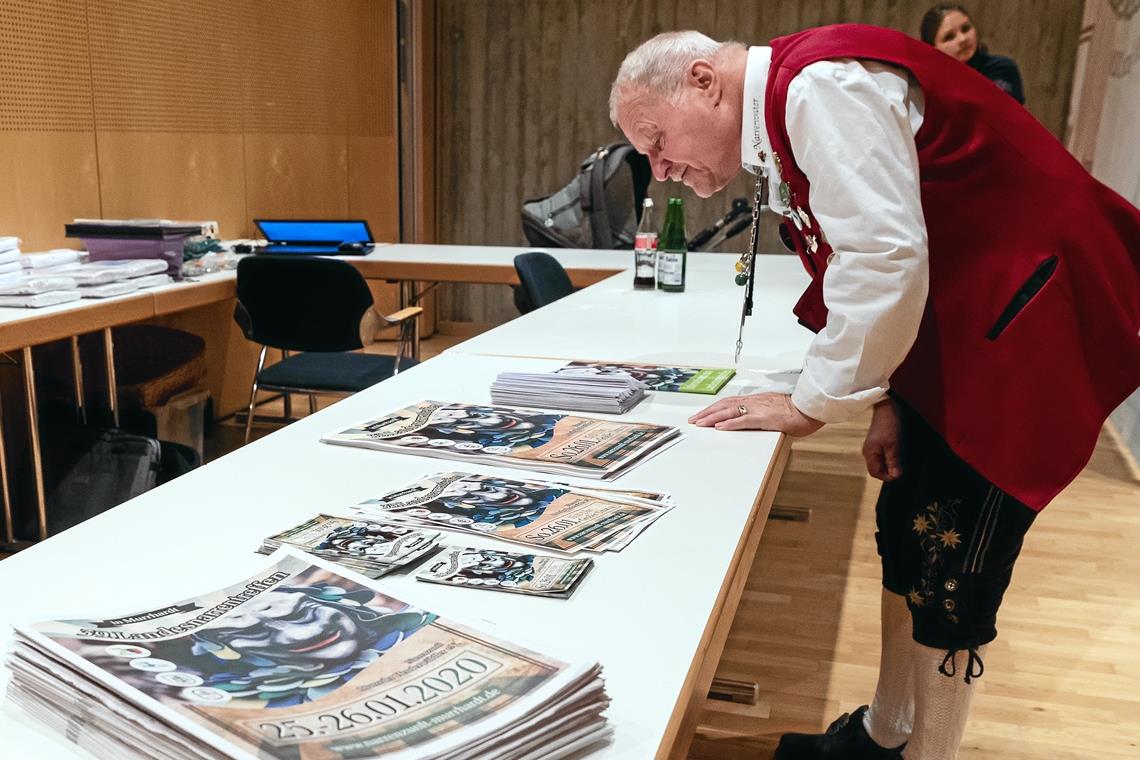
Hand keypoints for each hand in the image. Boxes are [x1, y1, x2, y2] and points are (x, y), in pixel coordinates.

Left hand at [688, 393, 823, 436]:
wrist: (809, 408)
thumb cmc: (796, 410)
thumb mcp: (774, 409)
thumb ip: (761, 412)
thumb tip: (751, 419)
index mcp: (755, 400)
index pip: (729, 402)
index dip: (714, 408)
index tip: (702, 414)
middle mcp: (753, 402)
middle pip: (724, 405)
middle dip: (707, 412)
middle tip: (694, 420)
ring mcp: (758, 409)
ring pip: (729, 411)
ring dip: (713, 417)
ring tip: (700, 423)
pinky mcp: (764, 418)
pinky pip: (743, 420)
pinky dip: (730, 423)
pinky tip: (719, 427)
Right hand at [863, 399, 901, 480]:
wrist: (886, 409)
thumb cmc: (888, 425)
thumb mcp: (893, 445)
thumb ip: (893, 461)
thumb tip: (895, 475)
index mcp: (870, 453)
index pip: (875, 473)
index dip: (886, 477)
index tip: (898, 474)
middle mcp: (868, 452)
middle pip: (876, 469)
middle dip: (888, 471)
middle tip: (900, 468)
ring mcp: (872, 448)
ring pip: (879, 463)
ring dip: (889, 465)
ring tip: (898, 460)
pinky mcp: (876, 444)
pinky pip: (881, 456)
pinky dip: (888, 458)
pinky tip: (895, 454)